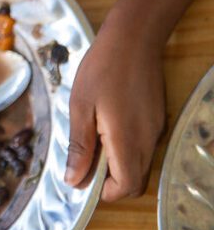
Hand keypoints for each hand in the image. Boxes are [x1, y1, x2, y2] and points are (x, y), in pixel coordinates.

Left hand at [64, 15, 165, 200]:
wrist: (133, 39)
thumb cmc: (101, 69)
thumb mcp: (80, 107)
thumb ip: (79, 146)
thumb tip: (73, 180)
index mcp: (127, 141)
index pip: (124, 188)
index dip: (101, 190)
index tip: (79, 174)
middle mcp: (147, 141)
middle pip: (134, 182)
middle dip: (108, 181)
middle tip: (83, 156)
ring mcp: (155, 131)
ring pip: (139, 165)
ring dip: (116, 164)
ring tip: (93, 135)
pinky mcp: (157, 121)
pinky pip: (143, 148)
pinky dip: (124, 149)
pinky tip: (106, 124)